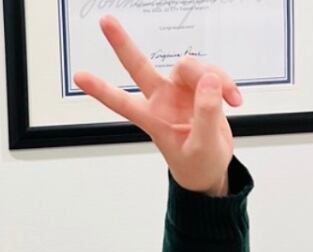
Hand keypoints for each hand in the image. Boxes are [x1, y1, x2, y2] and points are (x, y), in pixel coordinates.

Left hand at [74, 15, 241, 195]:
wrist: (211, 168)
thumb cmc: (198, 162)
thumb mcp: (203, 146)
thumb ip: (205, 113)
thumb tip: (208, 80)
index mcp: (151, 118)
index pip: (120, 102)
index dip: (100, 89)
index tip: (78, 76)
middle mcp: (160, 99)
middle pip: (138, 66)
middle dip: (122, 43)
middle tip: (106, 21)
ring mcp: (178, 90)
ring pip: (189, 66)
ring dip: (214, 77)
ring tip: (229, 99)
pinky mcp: (198, 86)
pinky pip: (211, 72)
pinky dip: (225, 82)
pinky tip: (234, 99)